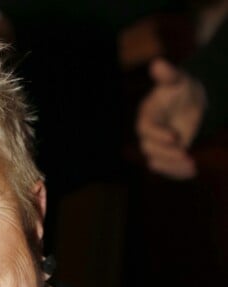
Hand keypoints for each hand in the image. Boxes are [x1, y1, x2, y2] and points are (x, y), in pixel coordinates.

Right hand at [136, 58, 206, 178]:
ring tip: (192, 166)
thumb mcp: (177, 80)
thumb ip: (168, 75)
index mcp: (146, 117)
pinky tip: (193, 171)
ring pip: (157, 163)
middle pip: (149, 149)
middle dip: (167, 153)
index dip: (158, 134)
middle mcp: (147, 135)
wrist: (189, 104)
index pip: (146, 129)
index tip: (175, 137)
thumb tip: (157, 62)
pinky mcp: (165, 157)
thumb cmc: (180, 90)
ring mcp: (155, 148)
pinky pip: (167, 169)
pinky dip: (178, 172)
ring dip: (173, 166)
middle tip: (185, 153)